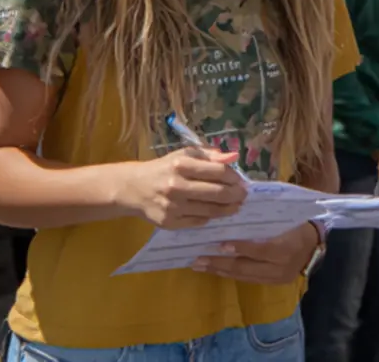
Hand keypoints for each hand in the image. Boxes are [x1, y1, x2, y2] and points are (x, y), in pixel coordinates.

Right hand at [117, 147, 247, 228]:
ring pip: (210, 210)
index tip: (241, 180)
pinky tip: (217, 213)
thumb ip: (210, 155)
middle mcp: (176, 186)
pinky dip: (211, 217)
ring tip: (236, 205)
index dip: (234, 177)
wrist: (135, 188)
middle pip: (217, 193)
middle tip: (244, 195)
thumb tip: (234, 156)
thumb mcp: (185, 155)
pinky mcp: (170, 223)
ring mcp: (173, 207)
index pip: (218, 171)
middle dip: (236, 195)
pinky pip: (199, 222)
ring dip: (228, 209)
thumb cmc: (164, 168)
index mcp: (181, 165)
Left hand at [192, 221, 319, 283]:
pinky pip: (247, 280)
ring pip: (244, 276)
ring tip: (199, 265)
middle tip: (198, 258)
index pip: (260, 249)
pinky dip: (230, 274)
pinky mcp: (272, 283)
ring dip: (220, 270)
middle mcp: (281, 266)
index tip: (220, 244)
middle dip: (220, 263)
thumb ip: (264, 213)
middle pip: (247, 267)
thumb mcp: (284, 215)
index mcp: (286, 246)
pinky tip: (215, 269)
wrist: (314, 245)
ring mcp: (276, 277)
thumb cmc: (297, 223)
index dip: (240, 248)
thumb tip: (236, 199)